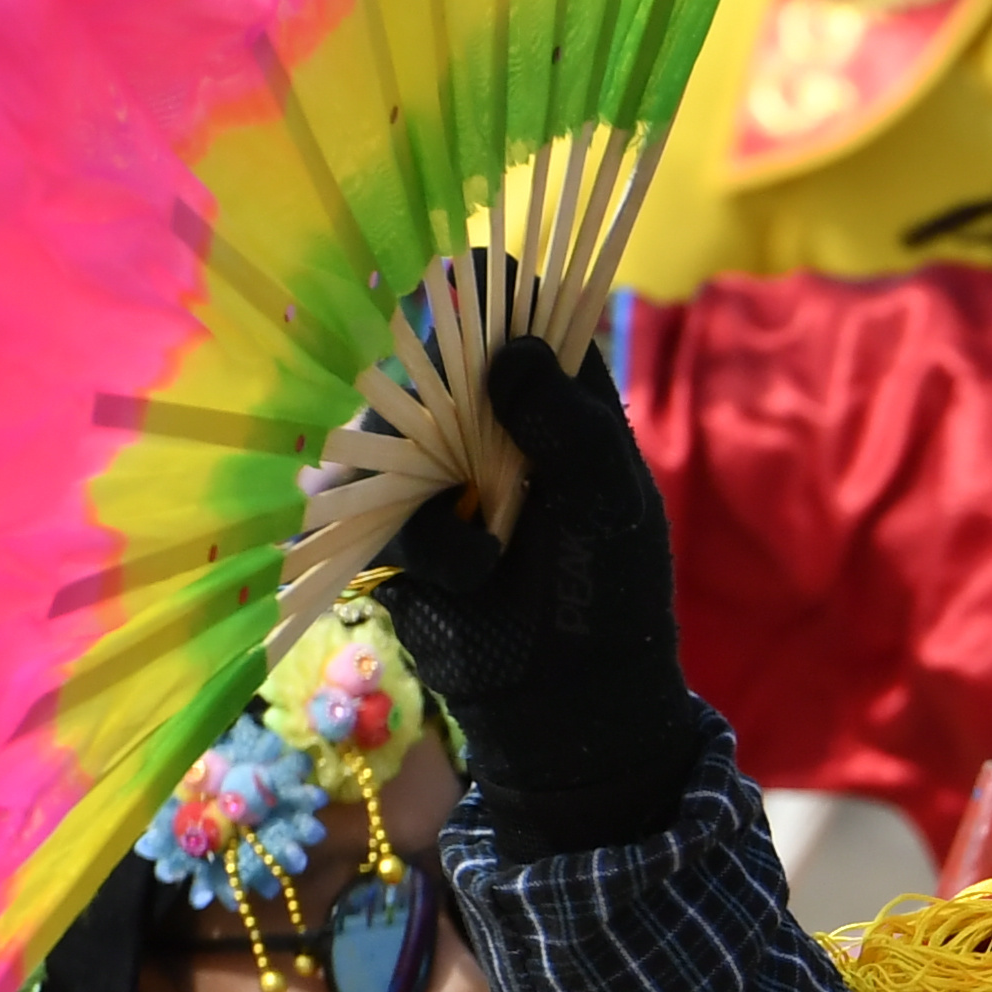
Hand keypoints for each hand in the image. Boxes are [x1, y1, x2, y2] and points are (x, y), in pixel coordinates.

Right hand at [372, 331, 700, 854]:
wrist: (570, 705)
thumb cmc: (609, 597)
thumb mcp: (611, 505)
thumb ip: (571, 424)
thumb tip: (509, 348)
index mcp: (559, 406)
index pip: (520, 317)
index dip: (493, 292)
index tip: (468, 286)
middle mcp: (492, 429)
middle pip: (434, 358)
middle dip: (437, 384)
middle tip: (463, 421)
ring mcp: (440, 477)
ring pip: (391, 428)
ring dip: (430, 471)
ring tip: (490, 531)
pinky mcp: (401, 532)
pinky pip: (379, 507)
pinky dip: (430, 540)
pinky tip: (473, 572)